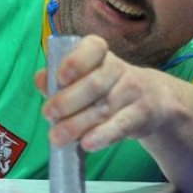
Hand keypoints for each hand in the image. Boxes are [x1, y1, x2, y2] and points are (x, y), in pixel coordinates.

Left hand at [35, 35, 175, 150]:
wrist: (153, 99)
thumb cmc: (105, 86)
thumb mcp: (83, 76)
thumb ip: (57, 78)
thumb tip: (40, 80)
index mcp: (100, 54)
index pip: (93, 48)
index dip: (76, 62)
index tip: (60, 77)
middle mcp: (118, 68)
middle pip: (93, 85)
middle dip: (67, 101)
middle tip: (48, 115)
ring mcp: (133, 91)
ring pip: (103, 108)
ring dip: (77, 124)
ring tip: (57, 137)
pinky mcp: (142, 114)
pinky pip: (121, 125)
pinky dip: (103, 135)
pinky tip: (87, 144)